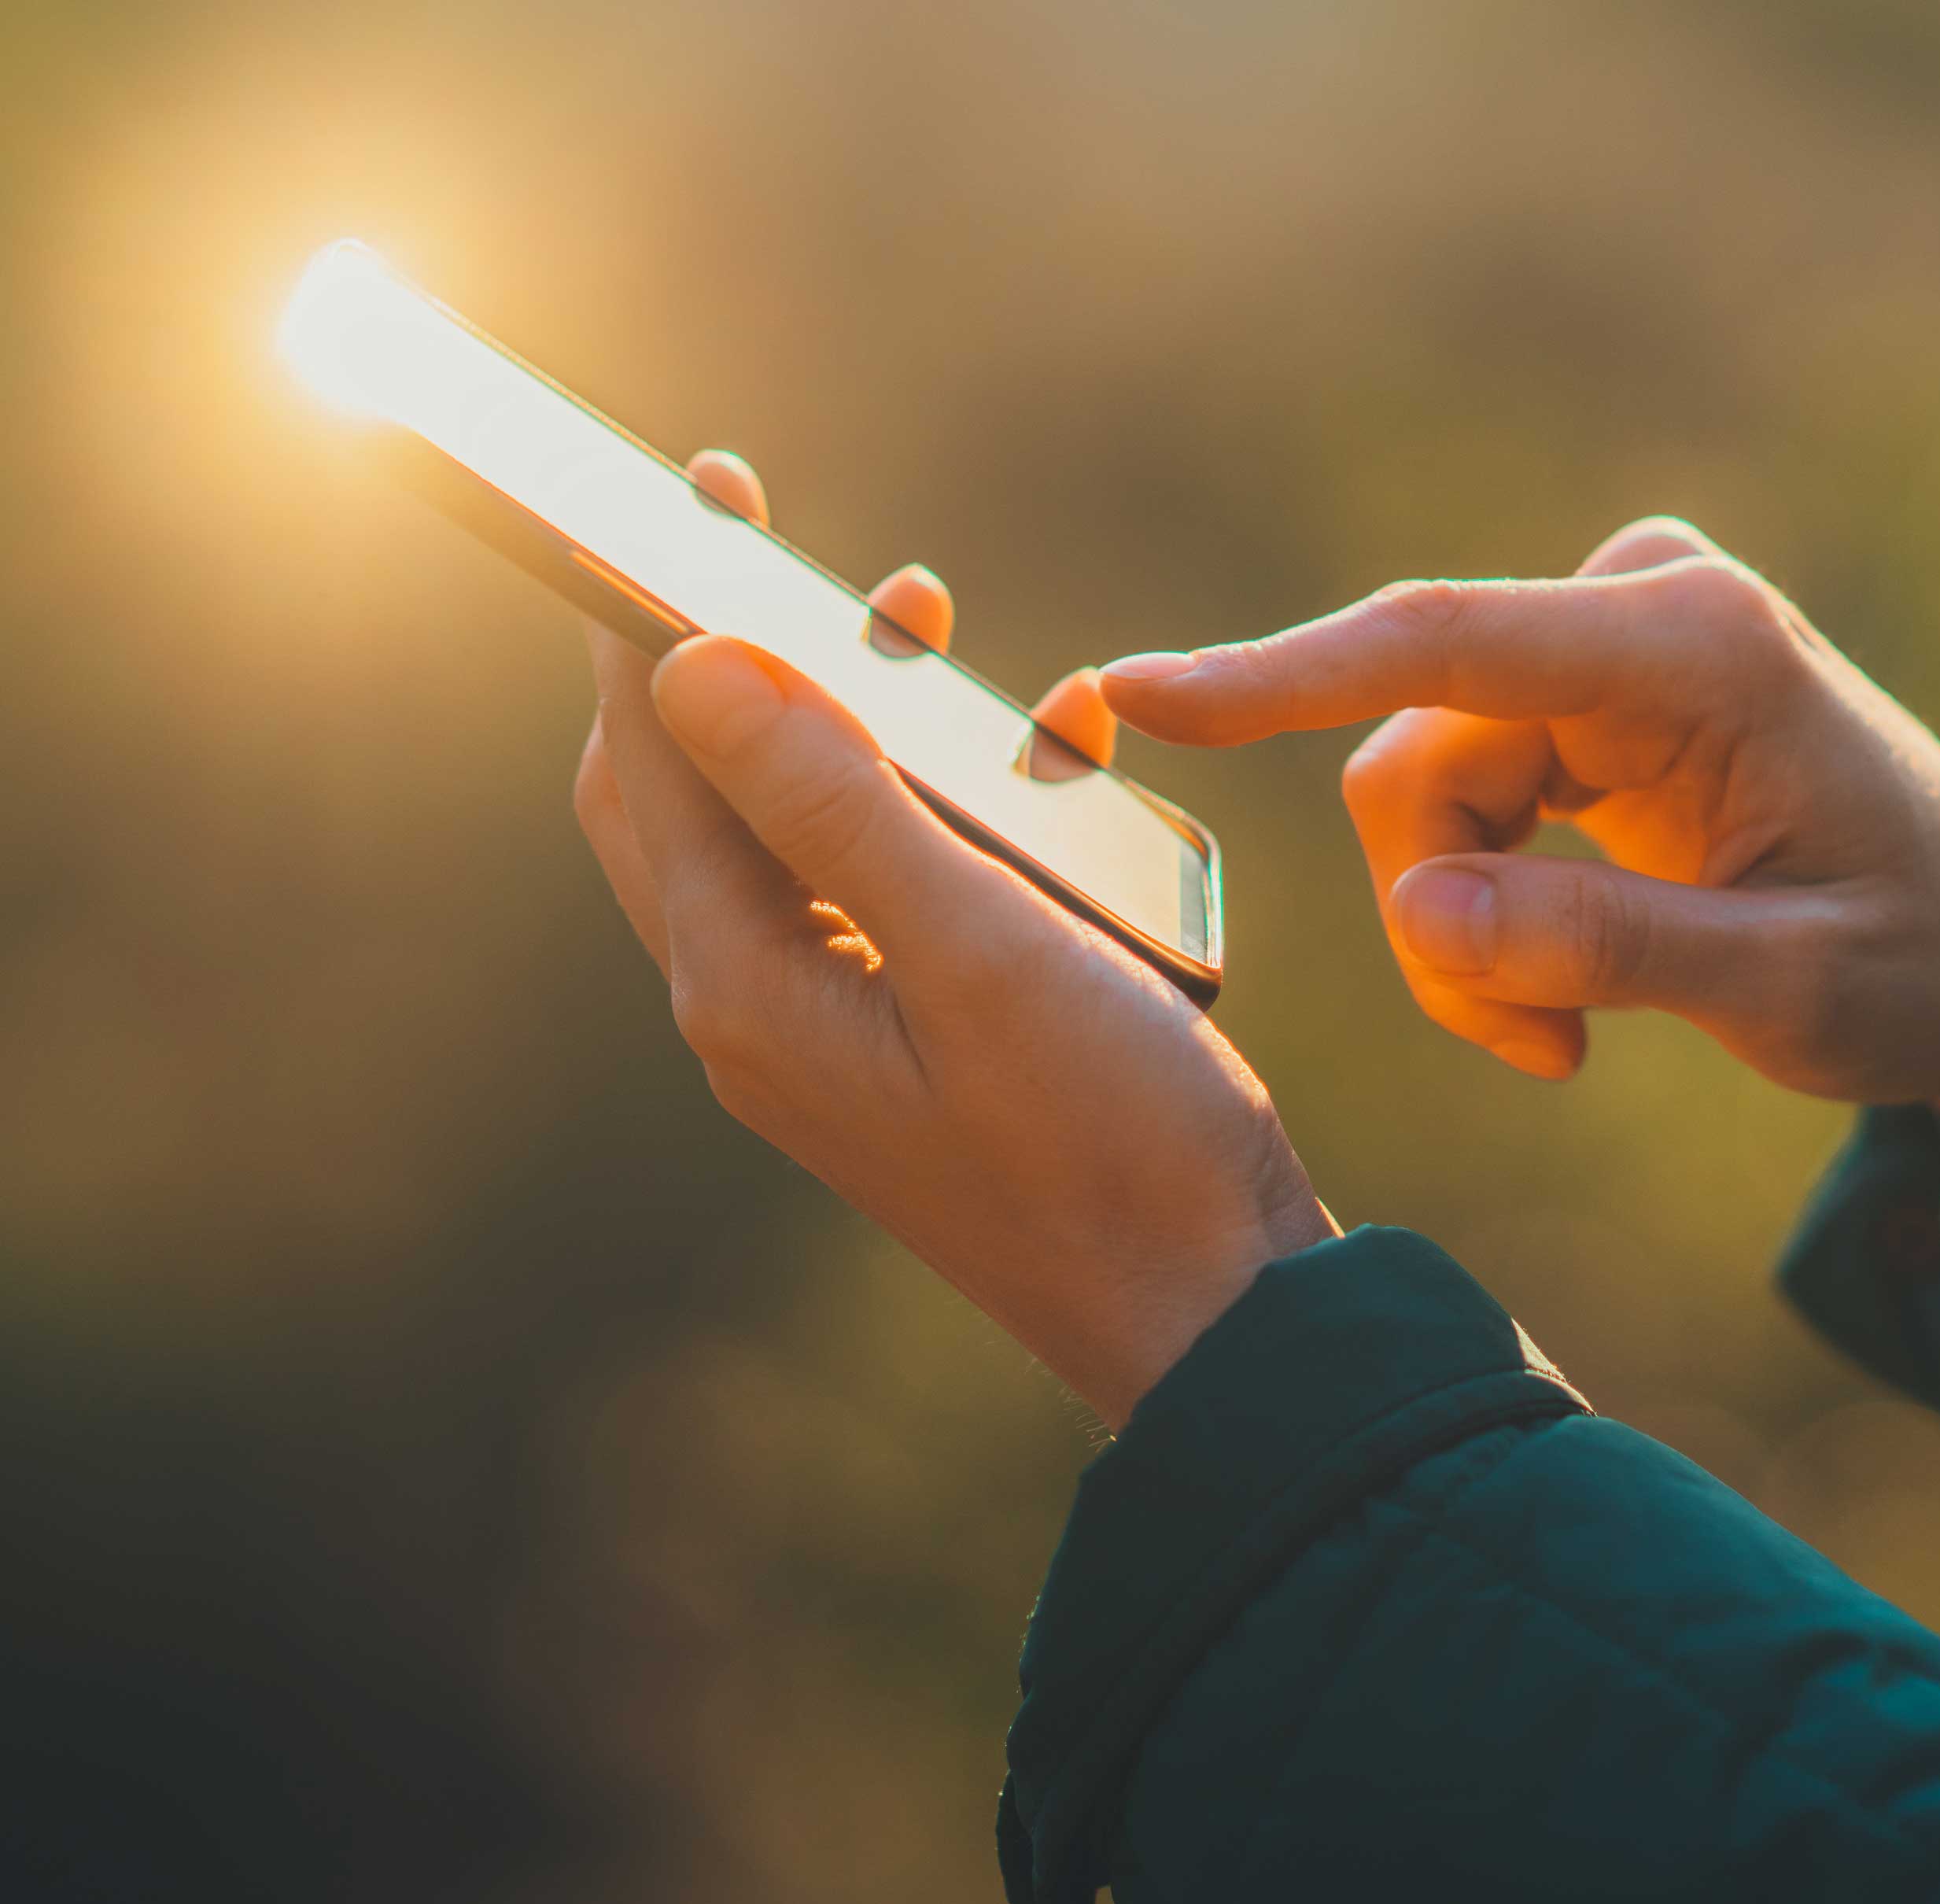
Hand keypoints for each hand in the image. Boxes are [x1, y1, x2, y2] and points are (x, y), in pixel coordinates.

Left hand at [572, 451, 1328, 1426]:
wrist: (1216, 1313)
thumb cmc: (1114, 1139)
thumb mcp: (981, 947)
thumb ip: (834, 801)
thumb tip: (692, 661)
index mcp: (749, 984)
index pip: (656, 754)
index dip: (656, 610)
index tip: (697, 489)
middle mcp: (763, 1011)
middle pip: (692, 791)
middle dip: (742, 658)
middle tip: (803, 554)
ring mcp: (836, 1036)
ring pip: (797, 832)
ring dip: (855, 722)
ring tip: (936, 632)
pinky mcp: (913, 1049)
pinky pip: (890, 890)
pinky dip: (942, 807)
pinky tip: (1048, 764)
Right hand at [1098, 519, 1939, 1207]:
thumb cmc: (1932, 969)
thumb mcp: (1797, 996)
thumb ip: (1612, 952)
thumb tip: (1422, 910)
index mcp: (1702, 649)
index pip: (1446, 643)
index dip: (1282, 671)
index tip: (1138, 690)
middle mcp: (1644, 613)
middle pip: (1417, 750)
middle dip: (1435, 915)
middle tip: (1531, 1049)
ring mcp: (1611, 645)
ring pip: (1421, 787)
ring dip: (1461, 931)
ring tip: (1566, 1036)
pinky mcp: (1591, 691)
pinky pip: (1459, 797)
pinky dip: (1488, 910)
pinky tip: (1572, 995)